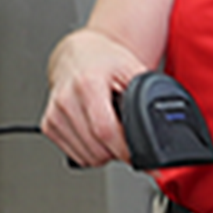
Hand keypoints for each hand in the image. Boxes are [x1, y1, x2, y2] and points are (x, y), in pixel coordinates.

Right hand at [41, 29, 144, 168]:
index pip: (105, 130)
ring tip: (108, 129)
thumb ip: (147, 98)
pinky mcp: (48, 125)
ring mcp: (54, 114)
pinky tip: (94, 131)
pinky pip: (76, 155)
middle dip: (117, 150)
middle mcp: (66, 100)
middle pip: (97, 149)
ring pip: (87, 157)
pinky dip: (90, 151)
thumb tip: (163, 128)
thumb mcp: (132, 70)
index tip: (138, 155)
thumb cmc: (104, 61)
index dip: (125, 149)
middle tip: (124, 134)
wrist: (77, 55)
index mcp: (87, 84)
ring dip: (104, 152)